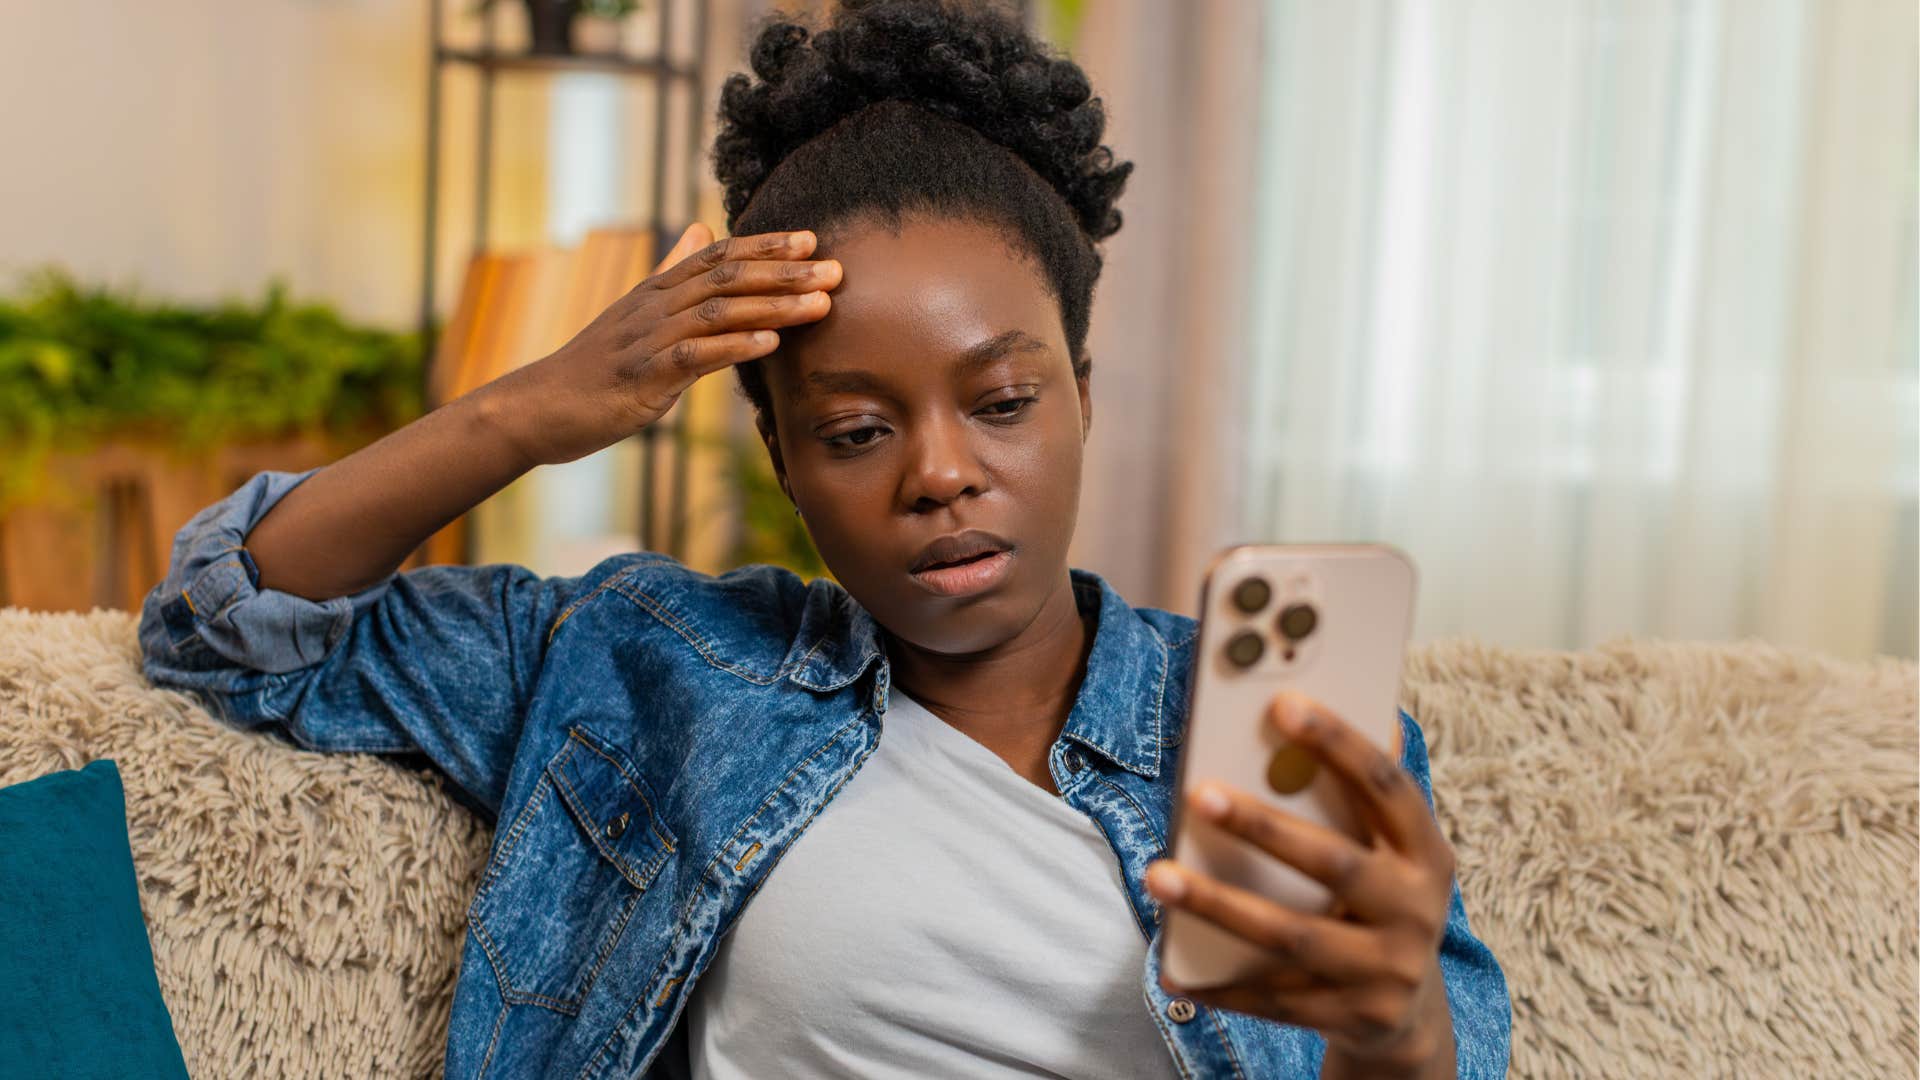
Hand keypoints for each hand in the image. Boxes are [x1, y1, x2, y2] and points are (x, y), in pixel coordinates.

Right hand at [493, 222, 840, 465]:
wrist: (540, 406)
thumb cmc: (595, 366)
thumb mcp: (637, 311)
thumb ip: (675, 272)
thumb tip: (702, 228)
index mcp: (658, 289)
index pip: (719, 255)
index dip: (766, 246)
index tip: (812, 240)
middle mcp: (656, 305)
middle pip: (728, 277)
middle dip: (786, 273)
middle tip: (837, 270)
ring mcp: (649, 338)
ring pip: (720, 312)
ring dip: (775, 306)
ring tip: (821, 304)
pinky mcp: (644, 375)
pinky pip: (696, 356)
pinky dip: (735, 346)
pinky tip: (770, 343)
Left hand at [1145, 691, 1457, 1074]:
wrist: (1407, 1014)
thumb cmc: (1378, 900)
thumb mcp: (1386, 851)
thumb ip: (1356, 793)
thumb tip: (1319, 703)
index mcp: (1426, 853)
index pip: (1386, 787)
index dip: (1339, 743)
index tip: (1281, 702)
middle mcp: (1416, 912)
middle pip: (1334, 864)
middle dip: (1263, 828)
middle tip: (1198, 794)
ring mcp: (1386, 971)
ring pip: (1292, 937)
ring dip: (1218, 905)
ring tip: (1158, 875)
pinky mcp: (1353, 1019)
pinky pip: (1275, 999)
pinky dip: (1221, 981)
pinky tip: (1171, 965)